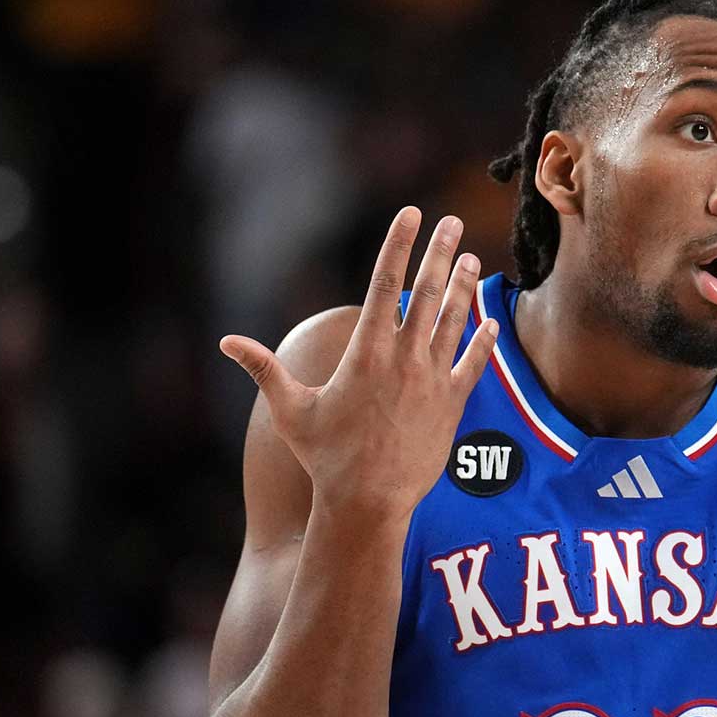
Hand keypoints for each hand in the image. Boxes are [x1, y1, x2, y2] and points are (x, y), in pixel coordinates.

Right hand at [219, 208, 497, 523]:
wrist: (369, 503)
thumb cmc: (325, 457)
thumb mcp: (290, 410)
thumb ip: (264, 369)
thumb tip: (226, 341)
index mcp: (366, 352)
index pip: (384, 284)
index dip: (398, 244)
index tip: (410, 213)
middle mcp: (404, 359)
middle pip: (427, 293)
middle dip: (440, 252)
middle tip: (452, 223)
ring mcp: (432, 380)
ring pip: (453, 321)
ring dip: (464, 287)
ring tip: (472, 259)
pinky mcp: (452, 404)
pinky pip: (473, 363)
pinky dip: (483, 340)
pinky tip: (490, 320)